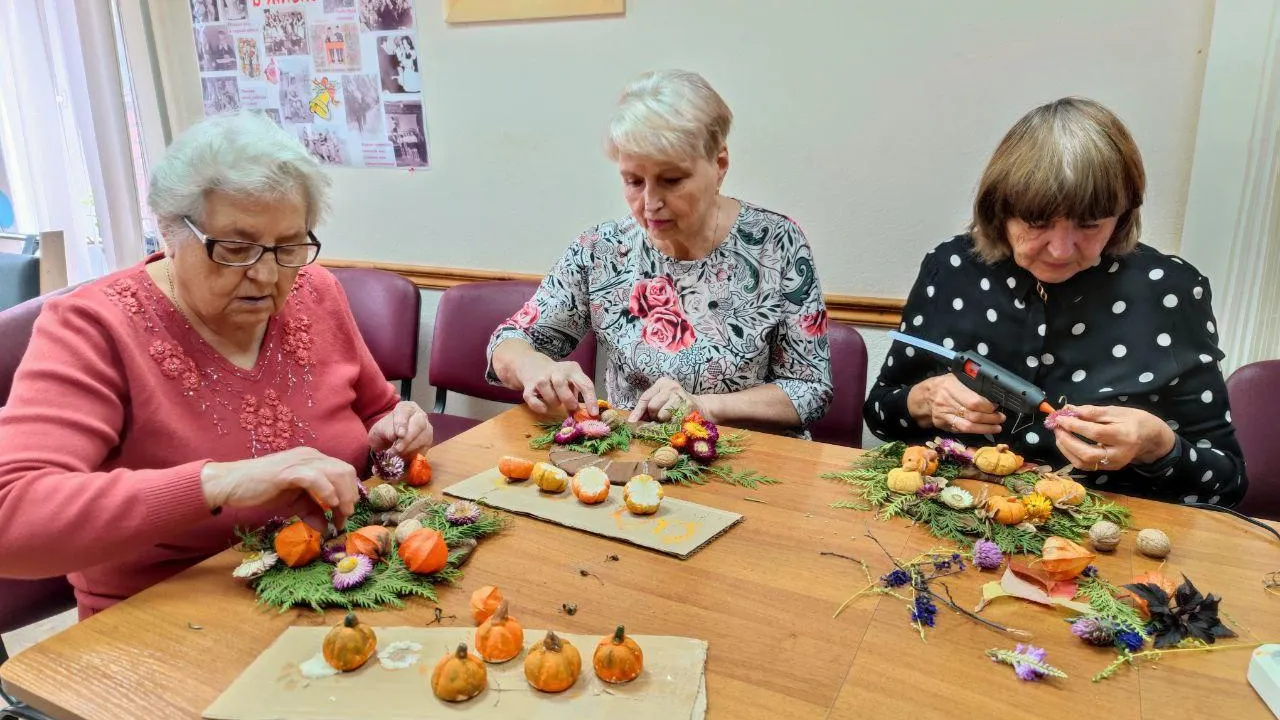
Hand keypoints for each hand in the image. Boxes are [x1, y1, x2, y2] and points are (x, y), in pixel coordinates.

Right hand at [201, 447, 360, 528]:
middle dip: (351, 494)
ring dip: (343, 495)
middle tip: (346, 515)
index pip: (344, 472)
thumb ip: (312, 511)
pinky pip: (315, 478)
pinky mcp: (288, 471)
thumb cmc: (262, 490)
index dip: (350, 493)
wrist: (231, 484)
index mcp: (314, 460)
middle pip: (345, 470)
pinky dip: (326, 491)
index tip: (346, 515)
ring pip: (336, 472)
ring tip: (340, 512)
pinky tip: (328, 504)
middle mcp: (310, 456)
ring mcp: (299, 461)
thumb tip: (326, 529)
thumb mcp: (294, 502)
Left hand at [368, 401, 432, 456]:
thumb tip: (395, 436)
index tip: (399, 434)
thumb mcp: (379, 429)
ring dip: (409, 449)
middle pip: (419, 424)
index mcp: (406, 408)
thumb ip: (386, 430)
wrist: (389, 441)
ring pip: (423, 438)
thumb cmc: (385, 432)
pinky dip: (413, 455)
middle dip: (408, 439)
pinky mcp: (429, 442)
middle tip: (397, 449)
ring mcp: (427, 429)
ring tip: (396, 454)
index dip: (402, 422)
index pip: (405, 411)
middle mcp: (420, 416)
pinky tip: (404, 457)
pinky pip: (424, 448)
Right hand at [513, 353, 596, 416]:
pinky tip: (544, 408)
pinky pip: (532, 398)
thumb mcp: (572, 379)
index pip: (584, 383)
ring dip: (553, 401)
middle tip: (572, 407)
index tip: (594, 414)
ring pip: (545, 389)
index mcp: (572, 370)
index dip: (590, 399)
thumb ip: (578, 393)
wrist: (533, 364)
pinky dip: (539, 406)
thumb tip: (585, 414)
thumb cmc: (559, 376)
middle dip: (567, 399)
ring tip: (557, 403)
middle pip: (560, 383)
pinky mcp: (528, 386)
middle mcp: (556, 371)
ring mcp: (541, 377)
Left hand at [628, 377, 711, 422]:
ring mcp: (680, 396)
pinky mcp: (688, 407)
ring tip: (669, 419)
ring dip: (663, 421)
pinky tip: (676, 421)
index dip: (638, 411)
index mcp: (662, 383)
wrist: (701, 407)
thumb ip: (648, 407)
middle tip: (659, 419)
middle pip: (652, 406)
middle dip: (653, 416)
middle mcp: (671, 387)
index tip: (632, 422)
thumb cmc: (676, 405)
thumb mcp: (662, 400)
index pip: (645, 398)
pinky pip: (673, 421)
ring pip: (662, 415)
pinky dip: (672, 425)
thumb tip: (633, 420)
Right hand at [905, 374, 1005, 434]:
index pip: (974, 401)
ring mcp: (943, 414)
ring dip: (985, 428)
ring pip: (968, 426)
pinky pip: (961, 430)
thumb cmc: (944, 385)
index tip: (996, 406)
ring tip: (996, 427)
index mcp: (951, 386)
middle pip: (973, 415)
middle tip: (1000, 418)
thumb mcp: (956, 377)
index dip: (988, 407)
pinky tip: (984, 429)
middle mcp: (946, 401)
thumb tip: (992, 391)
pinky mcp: (942, 424)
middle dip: (990, 418)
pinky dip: (975, 431)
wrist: (924, 396)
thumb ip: (971, 383)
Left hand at [1051, 404, 1175, 470]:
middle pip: (1086, 453)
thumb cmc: (1134, 420)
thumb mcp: (1116, 411)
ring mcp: (1113, 464)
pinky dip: (1072, 455)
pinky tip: (1066, 443)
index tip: (1059, 418)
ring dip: (1066, 449)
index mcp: (1124, 436)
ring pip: (1083, 463)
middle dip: (1067, 440)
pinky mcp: (1108, 469)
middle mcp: (1119, 454)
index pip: (1094, 433)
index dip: (1074, 425)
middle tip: (1057, 427)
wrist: (1151, 438)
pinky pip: (1085, 466)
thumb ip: (1092, 411)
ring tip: (1059, 434)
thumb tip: (1069, 409)